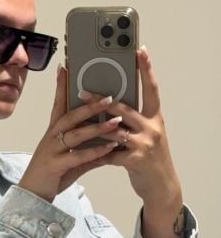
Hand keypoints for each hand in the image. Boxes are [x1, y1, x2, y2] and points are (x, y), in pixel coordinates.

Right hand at [18, 65, 120, 203]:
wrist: (32, 193)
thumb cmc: (52, 172)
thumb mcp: (70, 156)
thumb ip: (88, 148)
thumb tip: (109, 142)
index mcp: (54, 131)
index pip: (58, 104)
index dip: (61, 86)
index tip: (65, 68)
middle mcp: (51, 137)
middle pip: (70, 116)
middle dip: (90, 105)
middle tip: (109, 97)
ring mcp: (51, 150)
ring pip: (75, 134)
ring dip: (96, 127)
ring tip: (116, 121)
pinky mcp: (54, 165)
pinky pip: (77, 156)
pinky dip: (94, 151)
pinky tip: (109, 148)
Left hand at [80, 46, 181, 208]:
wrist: (162, 187)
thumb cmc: (148, 157)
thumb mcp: (146, 134)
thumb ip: (131, 121)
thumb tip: (108, 105)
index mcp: (155, 118)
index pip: (151, 89)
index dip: (146, 69)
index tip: (140, 50)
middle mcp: (152, 128)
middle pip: (124, 108)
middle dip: (101, 99)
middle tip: (82, 91)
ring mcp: (145, 144)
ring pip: (114, 129)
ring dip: (93, 125)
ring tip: (77, 119)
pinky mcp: (136, 160)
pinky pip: (110, 152)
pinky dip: (96, 151)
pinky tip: (83, 150)